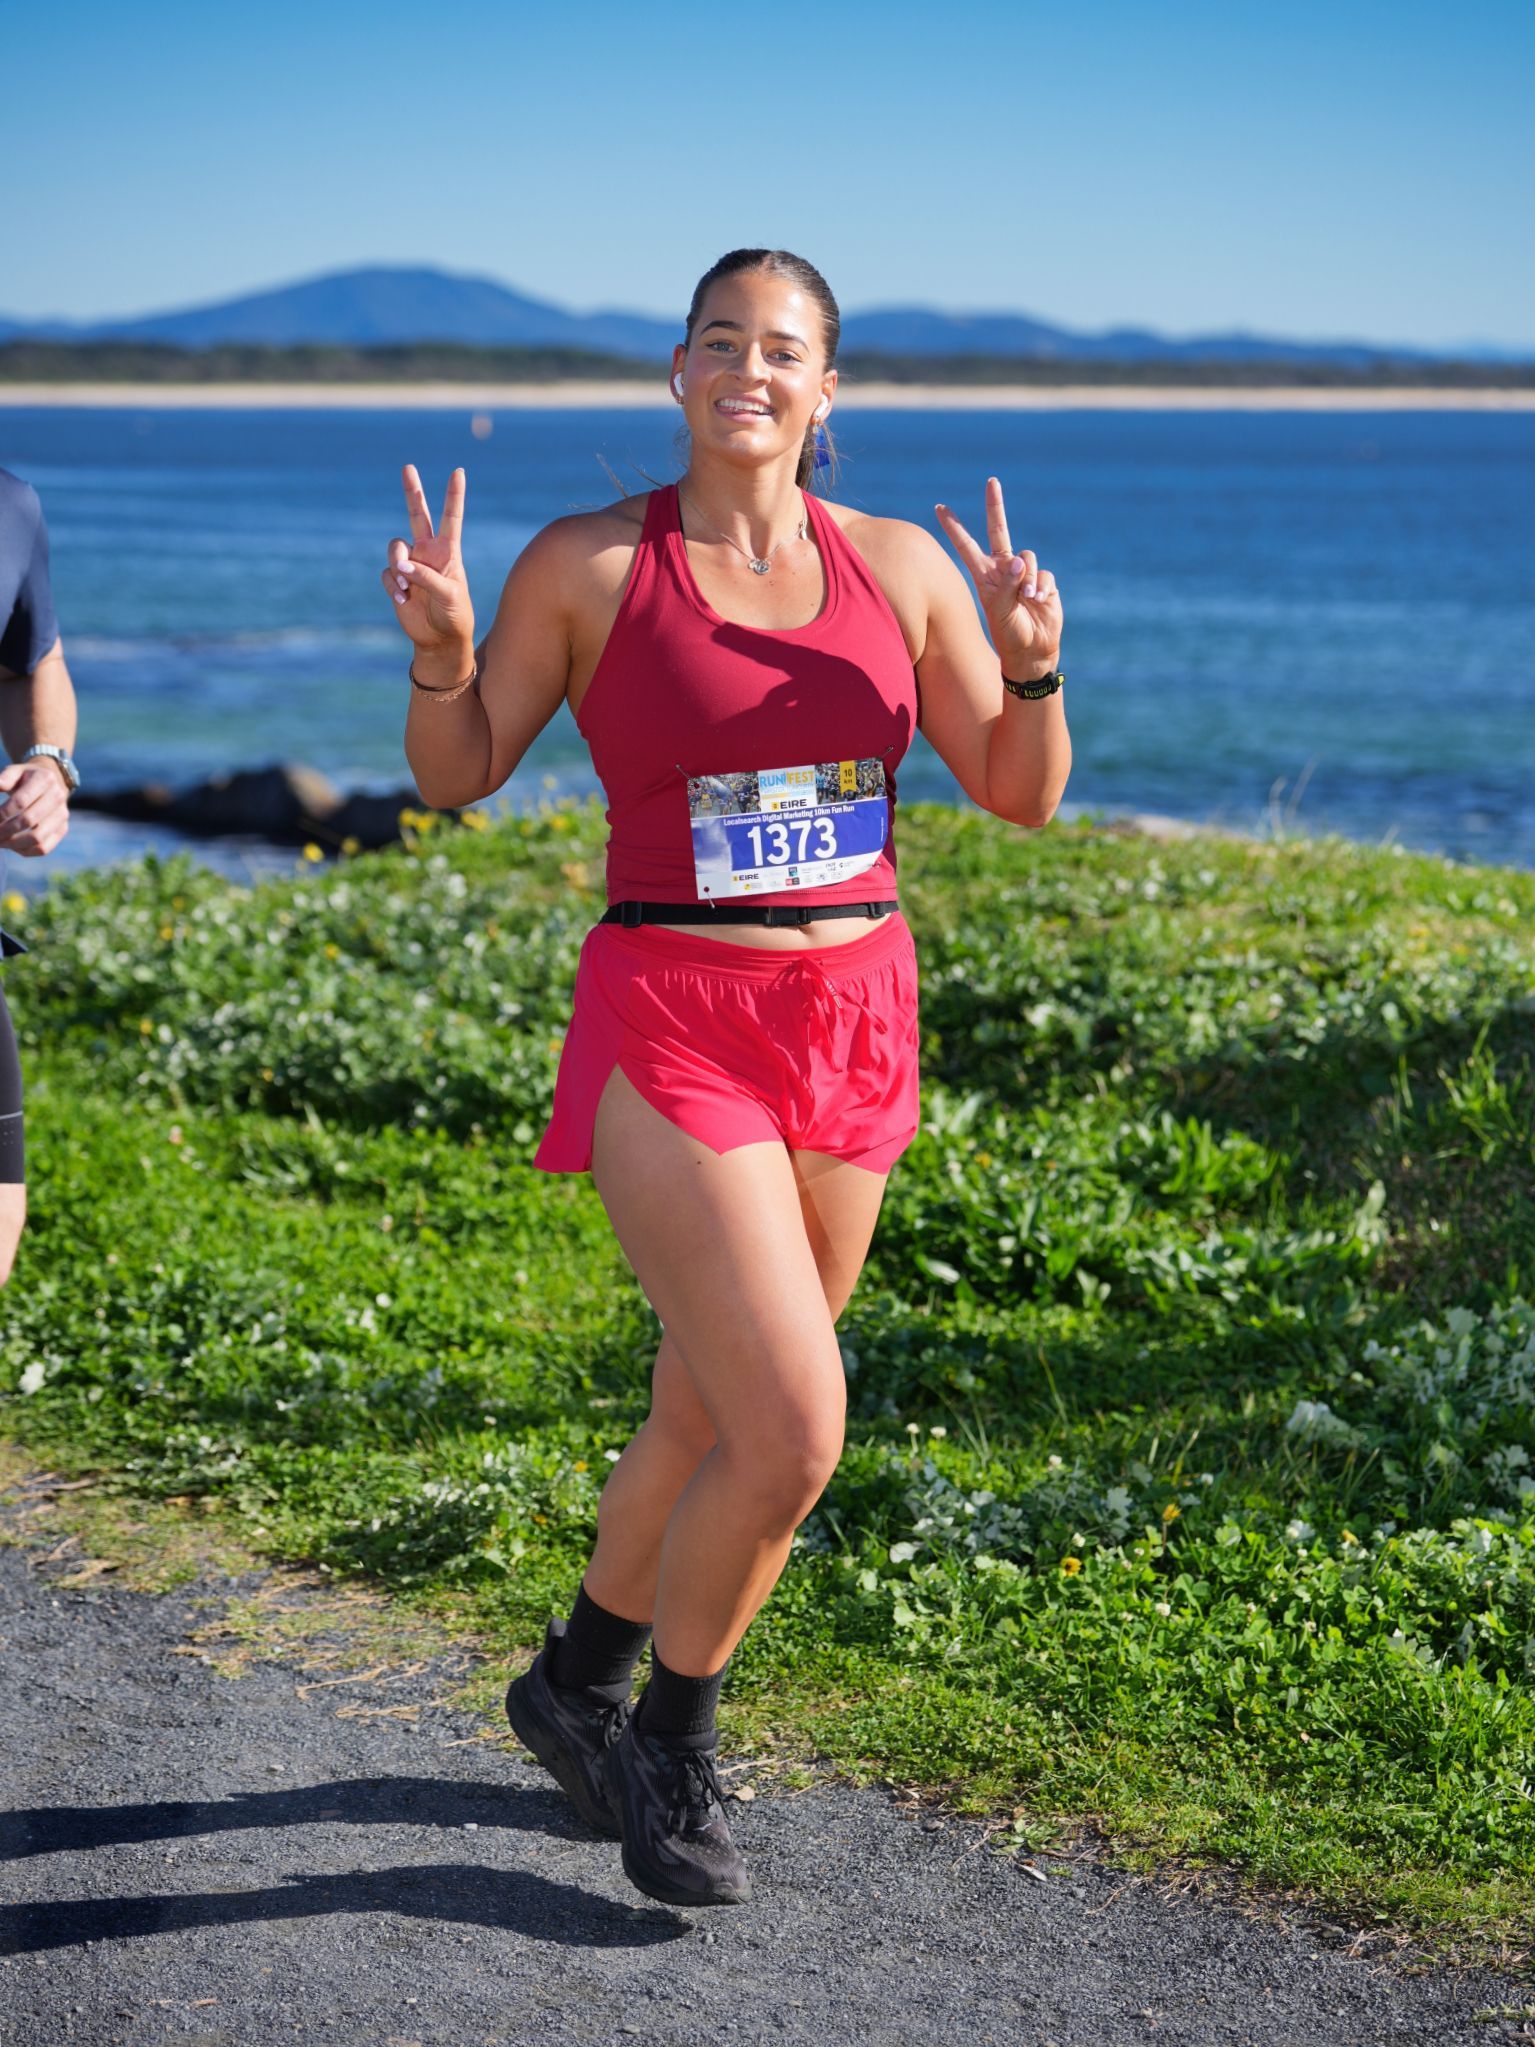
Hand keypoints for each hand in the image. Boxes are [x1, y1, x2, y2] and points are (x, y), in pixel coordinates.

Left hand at [0, 760, 70, 857]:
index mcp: (45, 779)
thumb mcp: (15, 772)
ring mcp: (62, 815)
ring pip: (37, 838)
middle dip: (5, 830)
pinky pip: (43, 848)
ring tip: (0, 841)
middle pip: (28, 820)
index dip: (2, 813)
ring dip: (13, 843)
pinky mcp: (62, 830)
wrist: (51, 784)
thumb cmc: (26, 779)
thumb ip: (4, 779)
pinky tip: (11, 845)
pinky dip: (24, 850)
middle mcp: (58, 797)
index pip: (21, 801)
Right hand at [382, 465, 474, 659]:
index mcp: (448, 552)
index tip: (458, 471)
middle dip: (412, 492)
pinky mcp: (397, 580)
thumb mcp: (448, 596)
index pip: (452, 518)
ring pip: (394, 548)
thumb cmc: (454, 615)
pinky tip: (404, 601)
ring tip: (407, 588)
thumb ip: (427, 577)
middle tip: (408, 467)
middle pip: (418, 515)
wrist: (439, 639)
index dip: (454, 495)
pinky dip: (393, 587)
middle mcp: (428, 552)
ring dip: (397, 565)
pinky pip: (388, 575)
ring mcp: (411, 565)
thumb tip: (401, 565)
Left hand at [935, 477, 1061, 675]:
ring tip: (1026, 600)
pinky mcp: (1044, 580)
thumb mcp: (1000, 611)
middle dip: (995, 505)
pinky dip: (1042, 588)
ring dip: (1027, 579)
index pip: (966, 546)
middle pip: (999, 530)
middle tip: (991, 481)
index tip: (938, 507)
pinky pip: (1044, 574)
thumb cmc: (1009, 634)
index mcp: (985, 575)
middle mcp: (1003, 569)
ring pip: (1027, 557)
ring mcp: (1024, 573)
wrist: (1032, 650)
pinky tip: (1039, 603)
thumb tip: (1019, 561)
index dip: (953, 527)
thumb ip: (1007, 585)